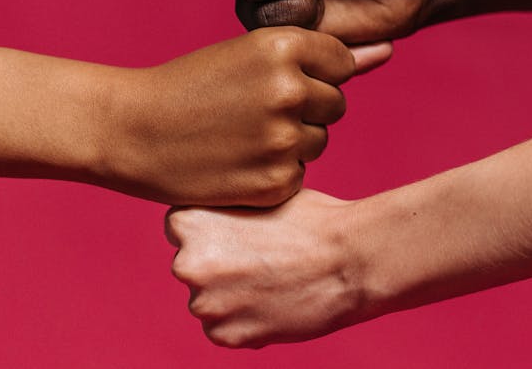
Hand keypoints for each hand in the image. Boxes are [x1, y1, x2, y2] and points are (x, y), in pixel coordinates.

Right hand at [98, 28, 353, 205]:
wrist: (131, 130)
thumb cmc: (194, 85)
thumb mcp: (253, 54)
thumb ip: (326, 56)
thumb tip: (388, 51)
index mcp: (284, 45)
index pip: (341, 61)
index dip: (309, 72)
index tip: (271, 81)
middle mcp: (290, 88)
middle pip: (336, 103)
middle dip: (305, 108)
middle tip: (252, 111)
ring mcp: (284, 138)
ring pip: (320, 140)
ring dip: (291, 142)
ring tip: (242, 135)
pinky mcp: (276, 182)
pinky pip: (300, 176)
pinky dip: (274, 174)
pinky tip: (237, 163)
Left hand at [166, 190, 364, 347]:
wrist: (351, 261)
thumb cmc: (314, 221)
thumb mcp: (259, 195)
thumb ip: (223, 210)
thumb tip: (211, 218)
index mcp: (190, 222)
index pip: (180, 228)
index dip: (213, 229)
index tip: (240, 231)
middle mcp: (187, 264)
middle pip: (192, 266)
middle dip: (219, 264)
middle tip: (261, 257)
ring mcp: (205, 304)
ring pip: (209, 300)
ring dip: (232, 295)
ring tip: (274, 280)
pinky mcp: (227, 336)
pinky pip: (225, 330)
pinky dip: (246, 321)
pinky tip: (275, 302)